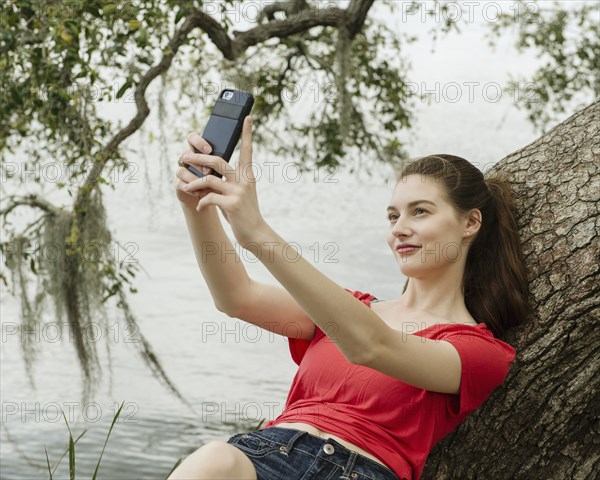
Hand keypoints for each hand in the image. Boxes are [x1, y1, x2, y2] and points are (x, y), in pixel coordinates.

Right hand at [174, 135, 215, 211]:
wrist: (208, 201)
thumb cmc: (217, 183)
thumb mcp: (221, 172)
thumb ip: (221, 164)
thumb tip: (230, 159)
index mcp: (198, 152)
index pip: (192, 139)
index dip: (198, 142)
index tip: (209, 150)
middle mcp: (188, 160)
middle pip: (186, 153)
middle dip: (197, 162)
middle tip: (208, 171)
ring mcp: (182, 172)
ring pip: (182, 170)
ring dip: (195, 178)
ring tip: (207, 186)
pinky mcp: (179, 184)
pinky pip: (180, 184)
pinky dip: (191, 189)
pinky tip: (200, 192)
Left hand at [180, 116, 266, 246]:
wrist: (255, 233)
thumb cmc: (243, 213)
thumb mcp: (238, 194)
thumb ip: (227, 182)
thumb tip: (208, 174)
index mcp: (247, 175)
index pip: (247, 150)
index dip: (247, 133)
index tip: (247, 117)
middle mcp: (244, 181)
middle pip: (217, 160)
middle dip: (197, 157)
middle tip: (184, 156)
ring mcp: (238, 192)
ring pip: (209, 178)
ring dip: (193, 183)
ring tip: (186, 188)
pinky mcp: (232, 204)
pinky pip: (208, 197)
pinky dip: (201, 202)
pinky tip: (200, 207)